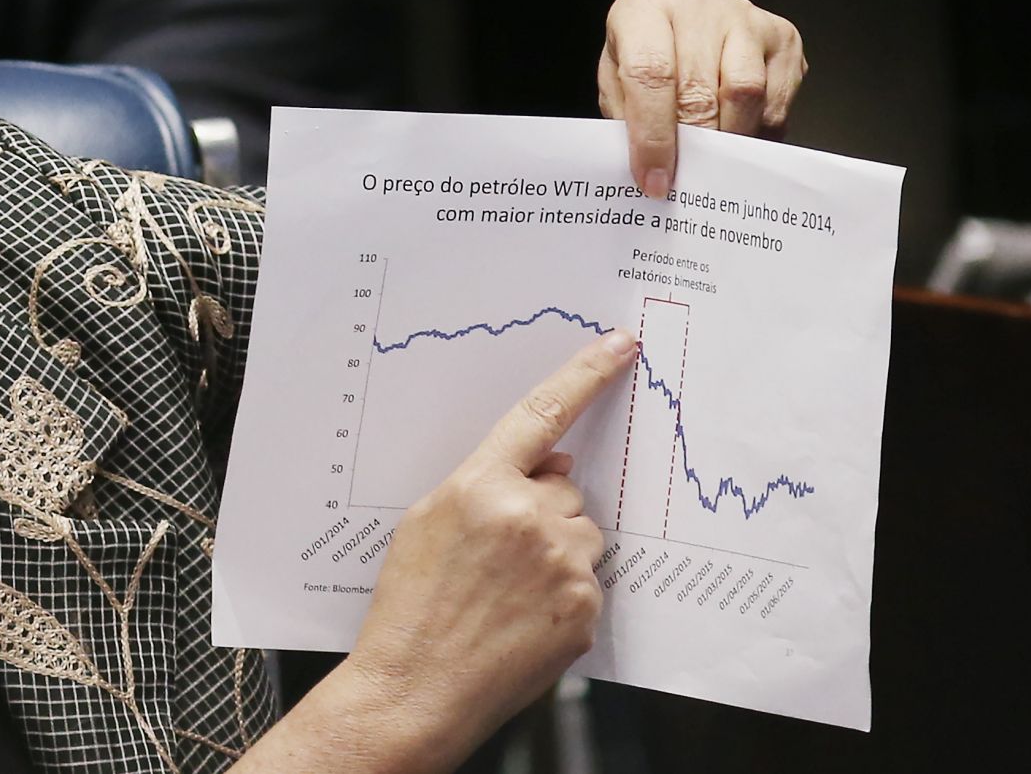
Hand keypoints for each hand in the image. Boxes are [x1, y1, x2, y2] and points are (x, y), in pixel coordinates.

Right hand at [340, 330, 636, 765]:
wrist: (415, 688)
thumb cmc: (410, 608)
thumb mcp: (426, 524)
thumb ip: (487, 484)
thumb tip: (555, 466)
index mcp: (481, 486)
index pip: (543, 414)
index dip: (586, 373)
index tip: (619, 344)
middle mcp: (528, 517)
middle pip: (566, 490)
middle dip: (543, 512)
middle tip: (499, 558)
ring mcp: (562, 563)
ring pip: (582, 536)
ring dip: (558, 554)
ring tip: (507, 594)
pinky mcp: (584, 607)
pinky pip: (587, 582)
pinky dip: (563, 596)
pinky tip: (522, 618)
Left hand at [597, 0, 806, 197]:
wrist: (682, 13)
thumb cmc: (645, 49)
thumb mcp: (616, 77)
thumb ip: (627, 117)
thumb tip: (651, 170)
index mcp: (646, 9)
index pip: (650, 75)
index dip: (652, 136)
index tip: (654, 179)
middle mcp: (699, 5)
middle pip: (701, 90)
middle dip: (692, 147)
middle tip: (683, 180)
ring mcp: (747, 18)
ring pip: (746, 94)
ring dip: (728, 140)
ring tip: (710, 163)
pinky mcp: (783, 38)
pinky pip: (775, 102)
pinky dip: (757, 132)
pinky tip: (736, 137)